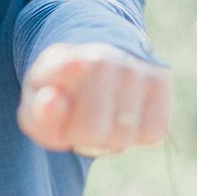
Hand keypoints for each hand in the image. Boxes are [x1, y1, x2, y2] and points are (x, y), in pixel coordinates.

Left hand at [17, 42, 170, 155]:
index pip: (61, 98)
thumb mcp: (37, 107)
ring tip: (102, 118)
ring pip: (125, 135)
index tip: (54, 102)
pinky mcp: (159, 81)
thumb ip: (39, 113)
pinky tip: (125, 118)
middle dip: (83, 137)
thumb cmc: (60, 95)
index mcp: (61, 59)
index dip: (55, 113)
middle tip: (79, 121)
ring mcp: (132, 67)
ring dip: (111, 138)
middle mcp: (100, 56)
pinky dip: (138, 136)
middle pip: (93, 130)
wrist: (93, 67)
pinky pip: (153, 133)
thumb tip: (54, 100)